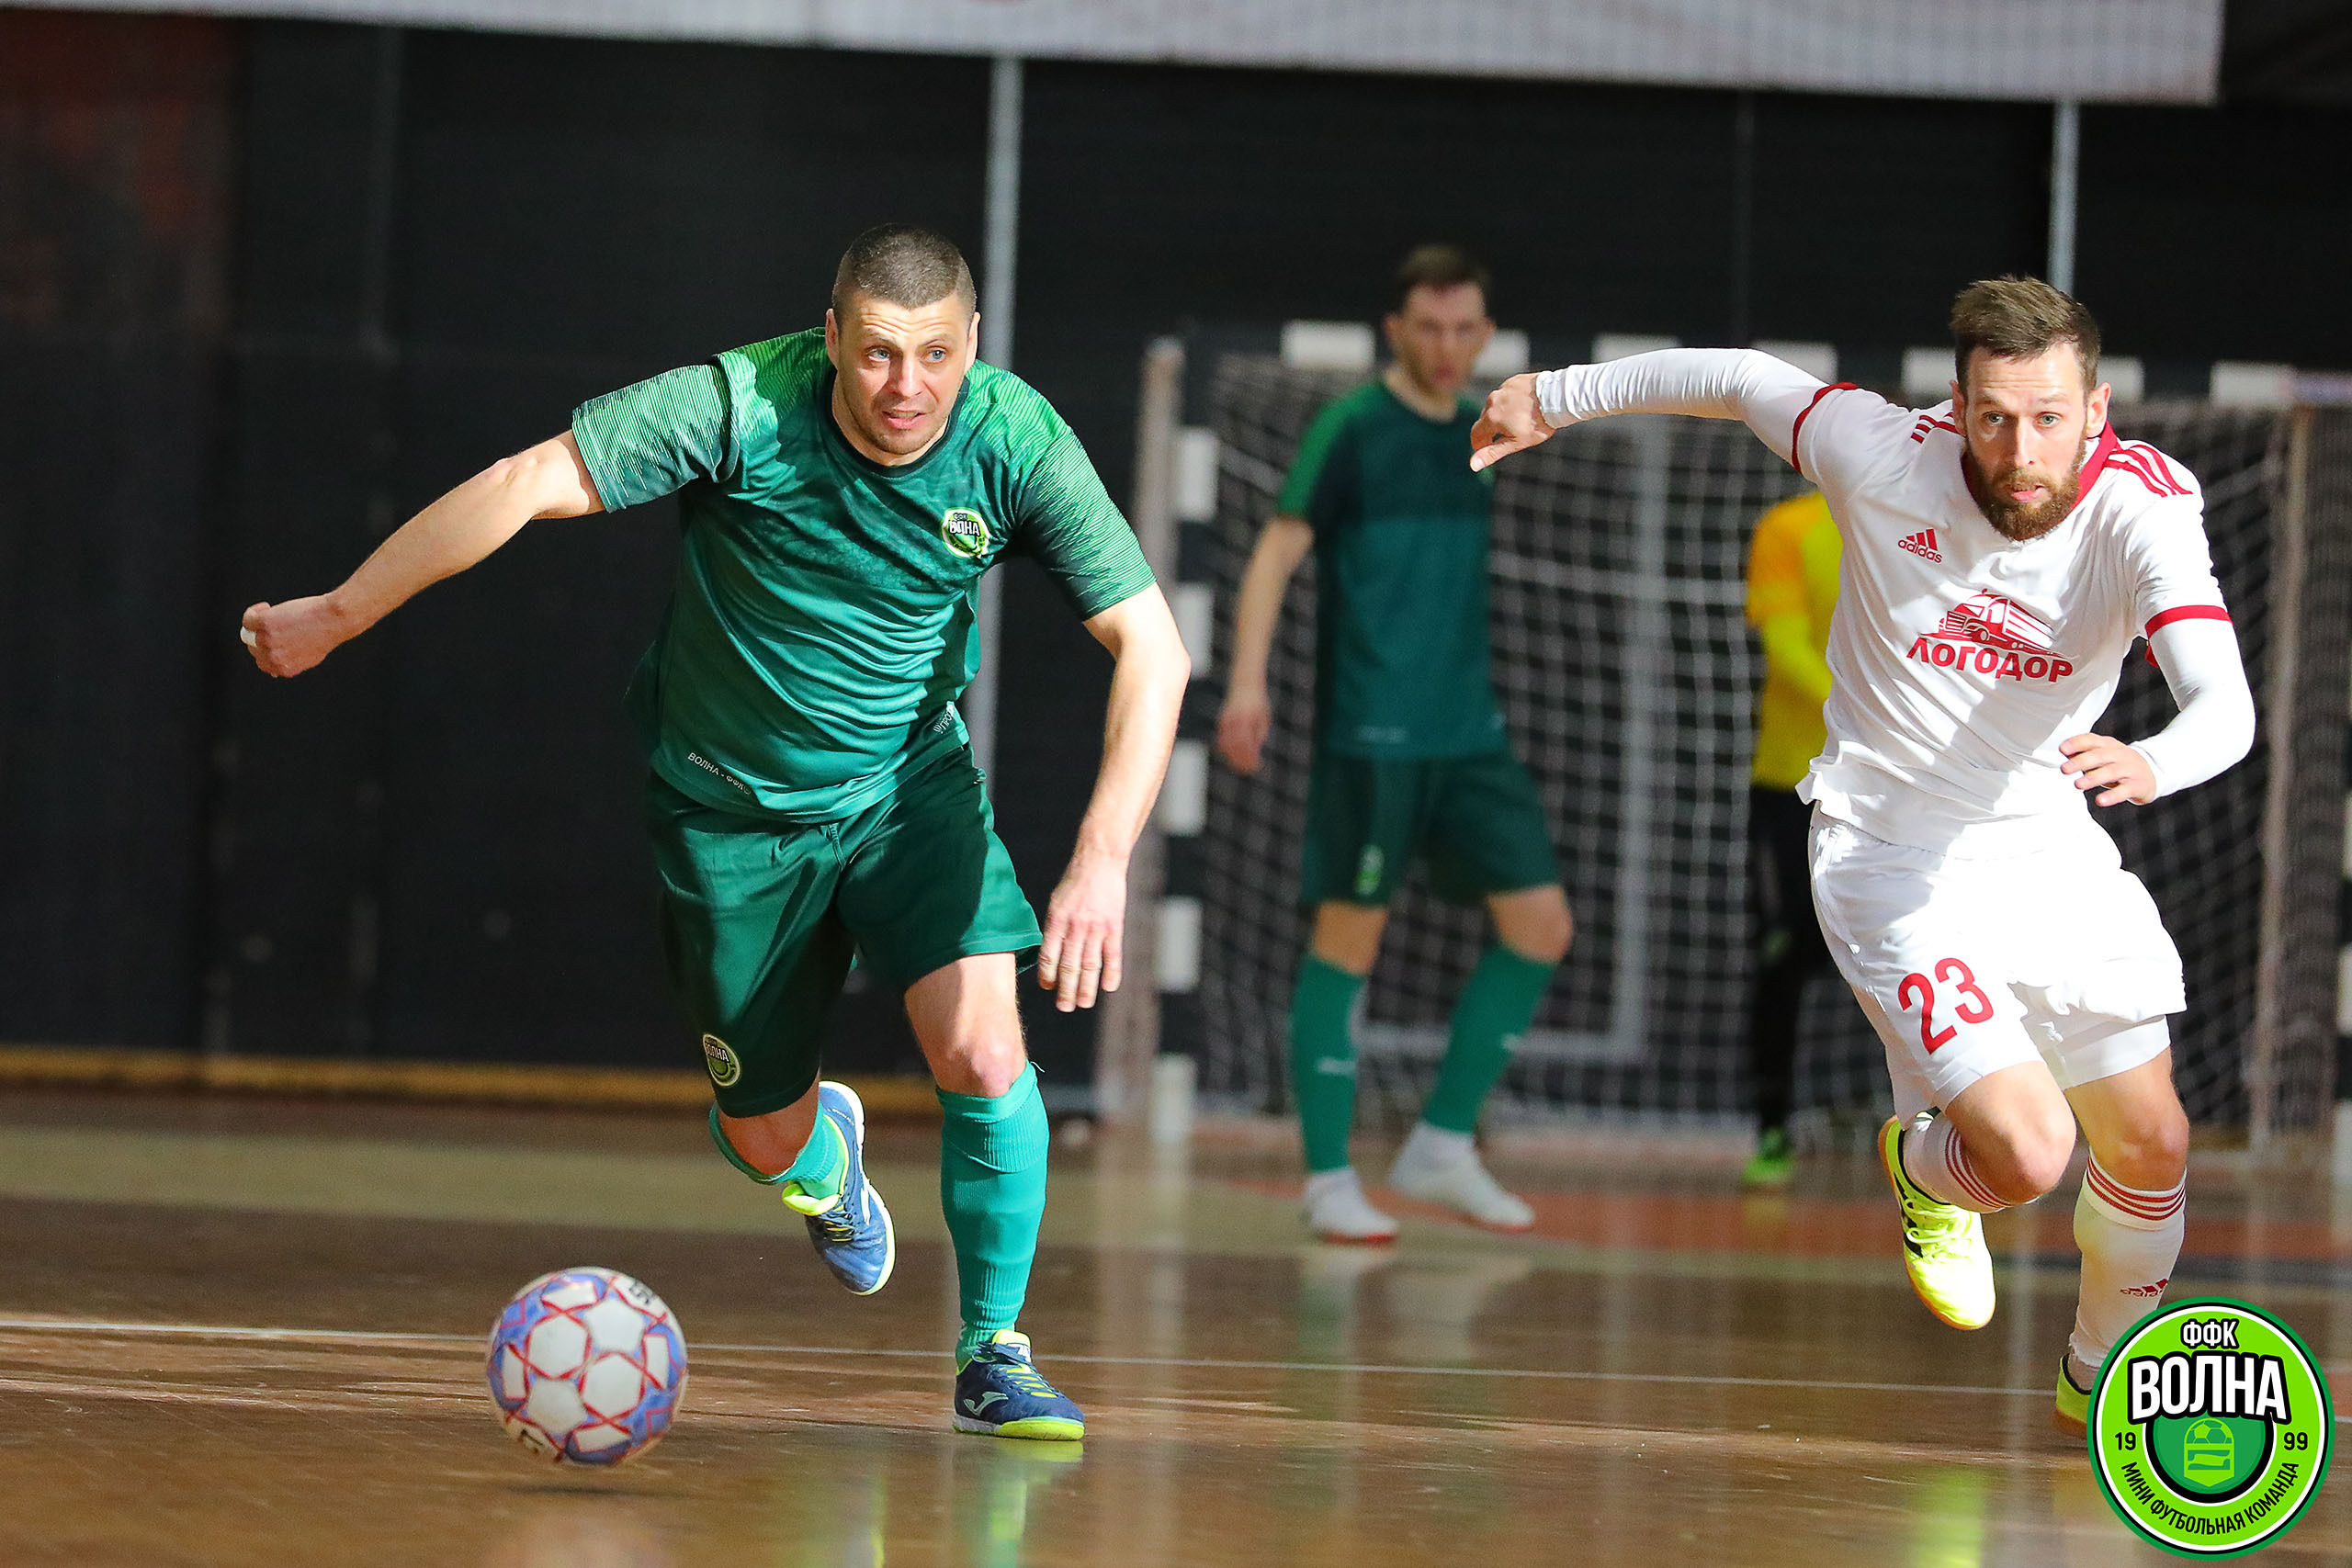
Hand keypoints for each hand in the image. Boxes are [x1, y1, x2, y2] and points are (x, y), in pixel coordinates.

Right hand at [240, 595, 353, 677]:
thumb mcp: (310, 658)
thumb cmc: (326, 634)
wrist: (333, 620)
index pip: (263, 663)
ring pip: (248, 632)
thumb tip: (275, 672)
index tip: (273, 637)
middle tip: (276, 624)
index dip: (266, 650)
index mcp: (284, 669)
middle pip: (254, 648)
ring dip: (258, 622)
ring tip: (273, 614)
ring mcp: (267, 641)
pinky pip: (248, 619)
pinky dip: (254, 611)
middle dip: (262, 635)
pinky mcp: (264, 623)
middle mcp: (273, 657)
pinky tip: (267, 607)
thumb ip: (292, 665)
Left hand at [1037, 848, 1126, 1011]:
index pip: (1049, 956)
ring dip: (1086, 988)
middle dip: (1066, 990)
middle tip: (1064, 1007)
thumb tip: (1049, 954)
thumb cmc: (1074, 882)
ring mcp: (1096, 928)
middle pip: (1069, 966)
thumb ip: (1053, 927)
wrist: (1099, 862)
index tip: (1048, 988)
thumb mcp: (1056, 902)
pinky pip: (1112, 955)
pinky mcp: (1114, 927)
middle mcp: (1075, 927)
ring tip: (1083, 1004)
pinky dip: (1111, 973)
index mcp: (1056, 921)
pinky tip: (1109, 988)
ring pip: (1090, 966)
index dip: (1047, 975)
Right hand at [1217, 688, 1271, 773]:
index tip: (1258, 766)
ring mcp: (1225, 722)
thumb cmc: (1258, 703)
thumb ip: (1258, 735)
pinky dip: (1227, 751)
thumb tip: (1254, 754)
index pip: (1246, 745)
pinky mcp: (1222, 723)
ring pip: (1225, 746)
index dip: (1250, 758)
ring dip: (1233, 758)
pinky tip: (1235, 756)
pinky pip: (1221, 741)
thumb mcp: (1263, 719)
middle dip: (1241, 761)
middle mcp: (1233, 721)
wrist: (1244, 685)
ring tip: (1242, 766)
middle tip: (1250, 769)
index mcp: (1246, 720)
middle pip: (1234, 748)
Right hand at [1468, 373, 1555, 471]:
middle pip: (1485, 418)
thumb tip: (1472, 465)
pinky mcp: (1514, 381)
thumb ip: (1492, 453)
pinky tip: (1524, 406)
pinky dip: (1511, 401)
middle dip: (1491, 429)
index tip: (1486, 448)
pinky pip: (1507, 393)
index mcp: (1490, 418)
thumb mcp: (1515, 443)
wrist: (1556, 398)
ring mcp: (1503, 389)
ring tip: (1518, 420)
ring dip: (1501, 413)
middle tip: (1505, 436)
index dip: (1480, 443)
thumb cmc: (1537, 424)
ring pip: (1496, 404)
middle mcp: (1492, 401)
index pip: (1475, 433)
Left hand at [2060, 733, 2156, 805]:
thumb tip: (2064, 755)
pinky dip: (2112, 796)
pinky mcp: (2137, 785)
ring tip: (2078, 784)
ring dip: (2093, 778)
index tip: (2062, 749)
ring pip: (2111, 771)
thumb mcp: (2104, 756)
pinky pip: (2124, 790)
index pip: (2092, 740)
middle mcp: (2120, 755)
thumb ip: (2085, 754)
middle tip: (2065, 769)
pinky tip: (2101, 800)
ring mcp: (2130, 769)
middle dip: (2081, 762)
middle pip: (2100, 756)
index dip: (2077, 743)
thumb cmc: (2121, 765)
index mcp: (2109, 745)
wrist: (2152, 774)